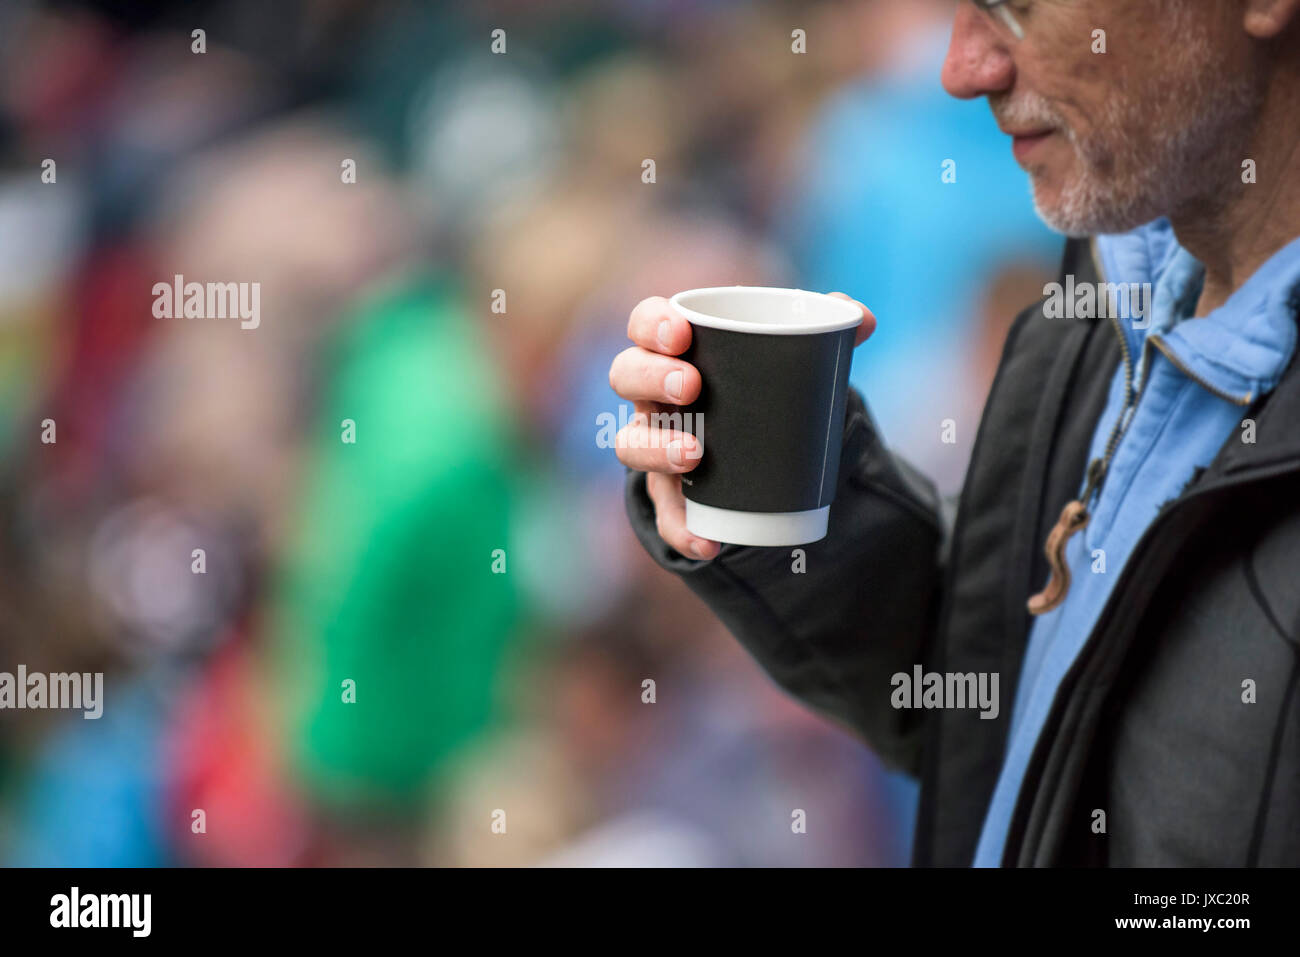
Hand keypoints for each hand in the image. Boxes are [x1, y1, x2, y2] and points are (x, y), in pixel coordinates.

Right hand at [610, 292, 875, 560]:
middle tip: (691, 387)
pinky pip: (664, 514)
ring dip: (655, 448)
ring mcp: (654, 442)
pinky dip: (682, 529)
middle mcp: (652, 394)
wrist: (753, 447)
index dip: (652, 325)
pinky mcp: (669, 492)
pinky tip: (709, 542)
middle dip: (651, 378)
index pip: (644, 324)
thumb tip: (862, 319)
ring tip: (695, 455)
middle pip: (626, 375)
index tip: (681, 333)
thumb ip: (822, 333)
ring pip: (630, 443)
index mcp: (675, 348)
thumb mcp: (788, 356)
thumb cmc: (759, 385)